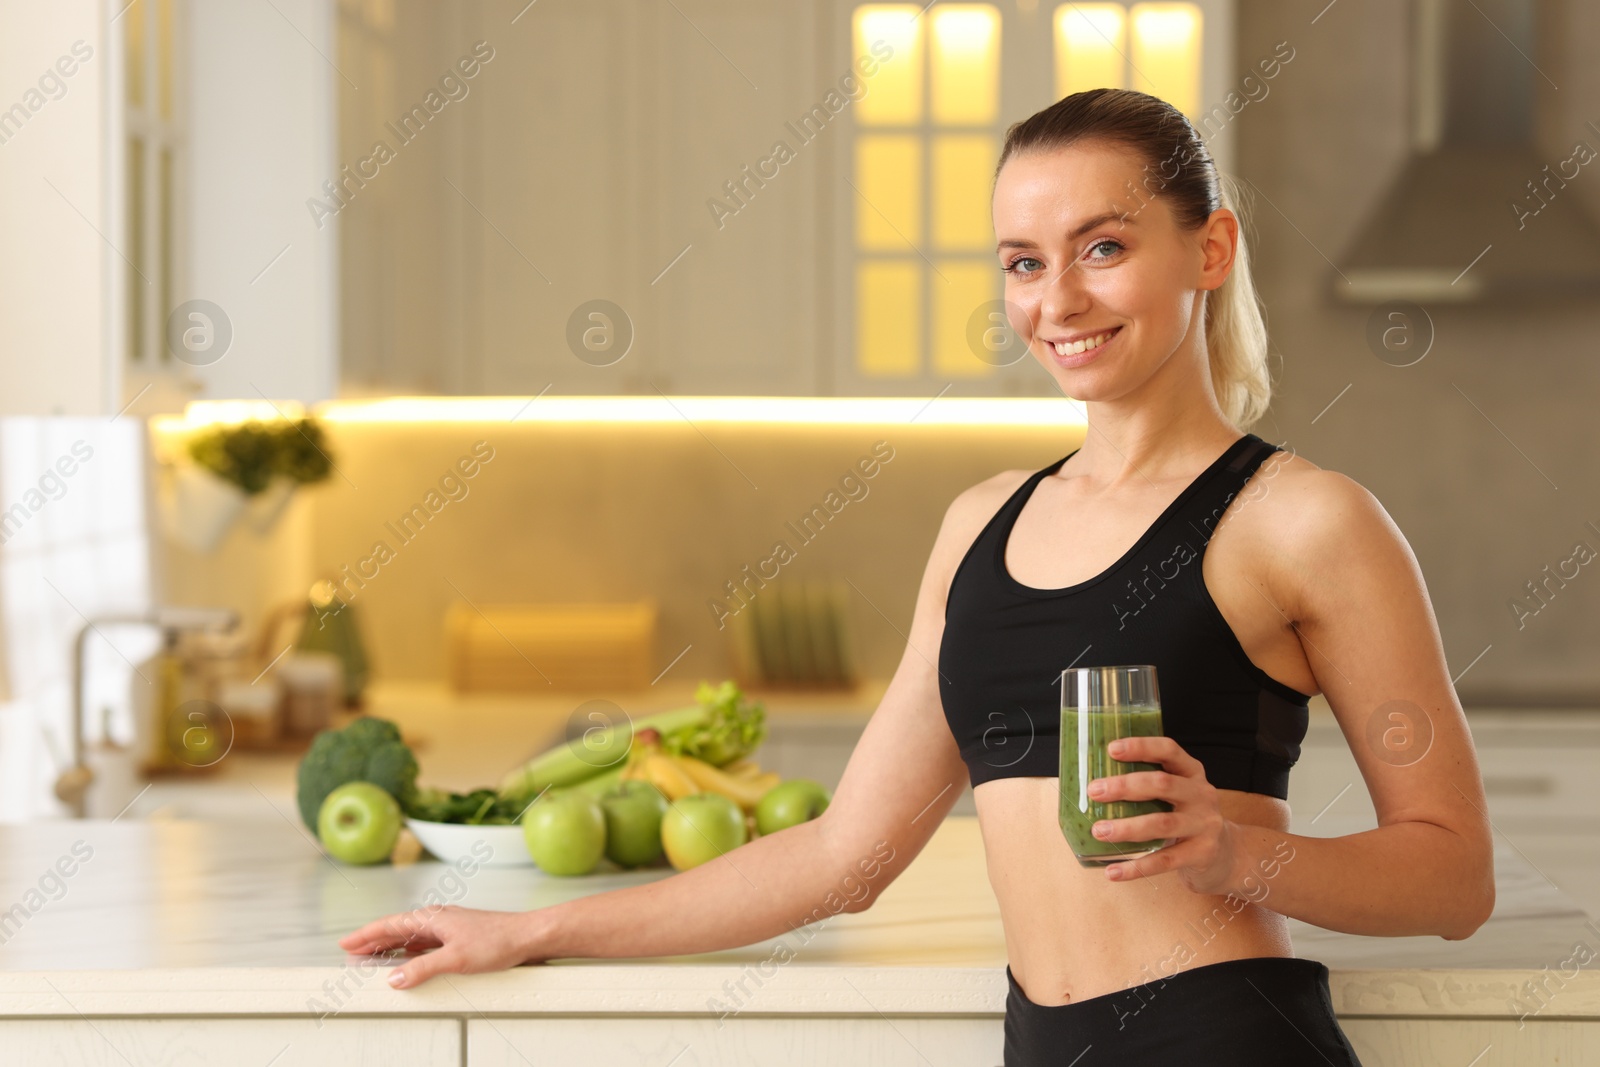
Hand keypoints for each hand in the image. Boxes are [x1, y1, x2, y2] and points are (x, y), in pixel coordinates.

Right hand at [338, 904, 544, 988]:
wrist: (527, 936)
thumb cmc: (496, 942)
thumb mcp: (456, 959)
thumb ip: (422, 969)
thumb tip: (394, 979)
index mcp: (432, 918)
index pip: (390, 925)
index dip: (366, 935)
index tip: (345, 943)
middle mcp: (437, 920)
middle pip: (396, 930)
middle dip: (373, 941)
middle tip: (351, 954)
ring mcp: (447, 928)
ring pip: (410, 938)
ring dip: (390, 948)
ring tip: (372, 959)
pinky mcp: (458, 938)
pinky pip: (424, 945)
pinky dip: (409, 953)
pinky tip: (408, 962)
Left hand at [1087, 735, 1241, 894]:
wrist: (1226, 854)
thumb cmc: (1186, 817)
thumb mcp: (1176, 794)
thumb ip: (1148, 785)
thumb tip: (1092, 785)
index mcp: (1191, 772)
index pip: (1169, 750)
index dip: (1141, 747)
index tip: (1112, 749)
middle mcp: (1201, 794)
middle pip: (1162, 784)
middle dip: (1125, 787)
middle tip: (1094, 792)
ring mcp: (1204, 825)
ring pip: (1162, 824)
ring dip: (1127, 827)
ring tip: (1098, 831)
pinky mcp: (1202, 854)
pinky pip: (1164, 861)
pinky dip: (1135, 868)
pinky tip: (1112, 872)